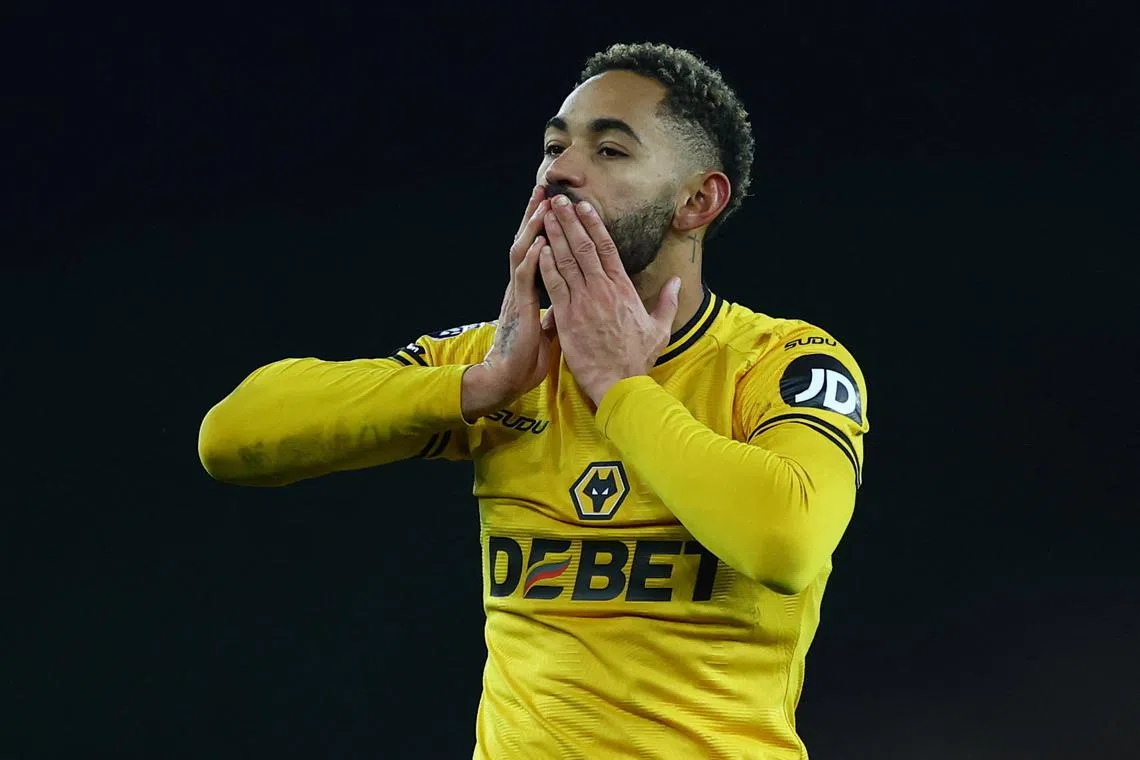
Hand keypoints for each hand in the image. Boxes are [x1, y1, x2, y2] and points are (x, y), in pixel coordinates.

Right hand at [462, 186, 556, 420]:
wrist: (508, 379)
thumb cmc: (527, 357)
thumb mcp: (549, 330)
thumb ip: (556, 311)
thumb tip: (568, 302)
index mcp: (530, 291)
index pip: (538, 251)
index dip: (545, 228)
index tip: (554, 206)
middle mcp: (522, 287)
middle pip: (528, 243)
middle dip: (536, 216)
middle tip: (545, 189)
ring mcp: (518, 296)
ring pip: (523, 253)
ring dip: (532, 229)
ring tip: (542, 205)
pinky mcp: (519, 309)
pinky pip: (524, 279)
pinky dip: (531, 259)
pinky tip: (538, 242)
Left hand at [537, 194, 681, 406]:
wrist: (619, 382)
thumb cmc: (638, 358)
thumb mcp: (660, 328)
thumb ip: (667, 301)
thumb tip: (676, 282)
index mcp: (623, 288)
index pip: (607, 248)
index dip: (594, 224)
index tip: (584, 207)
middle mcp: (602, 289)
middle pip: (583, 246)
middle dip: (569, 220)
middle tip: (558, 199)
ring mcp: (583, 301)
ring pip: (566, 260)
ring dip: (555, 235)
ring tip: (546, 214)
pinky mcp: (566, 317)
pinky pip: (554, 284)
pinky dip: (546, 264)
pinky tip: (539, 246)